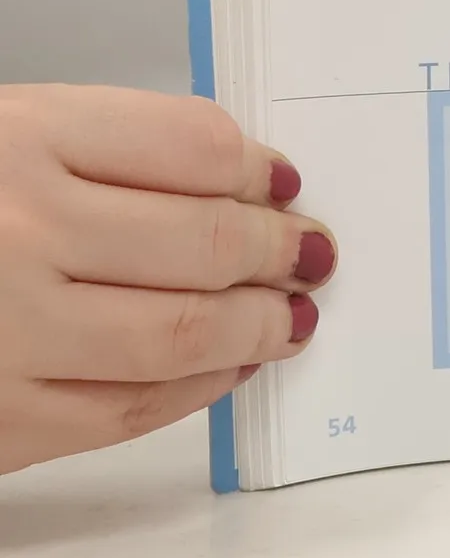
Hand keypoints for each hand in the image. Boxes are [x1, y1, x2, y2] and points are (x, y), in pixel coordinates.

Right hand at [0, 86, 333, 475]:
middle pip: (205, 241)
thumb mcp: (4, 135)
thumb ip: (110, 153)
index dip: (258, 170)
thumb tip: (245, 186)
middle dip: (279, 250)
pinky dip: (197, 387)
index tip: (285, 184)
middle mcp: (17, 231)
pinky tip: (224, 366)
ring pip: (181, 333)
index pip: (194, 148)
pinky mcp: (0, 422)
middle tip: (311, 252)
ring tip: (290, 316)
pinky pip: (129, 410)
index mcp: (19, 139)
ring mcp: (7, 333)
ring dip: (258, 326)